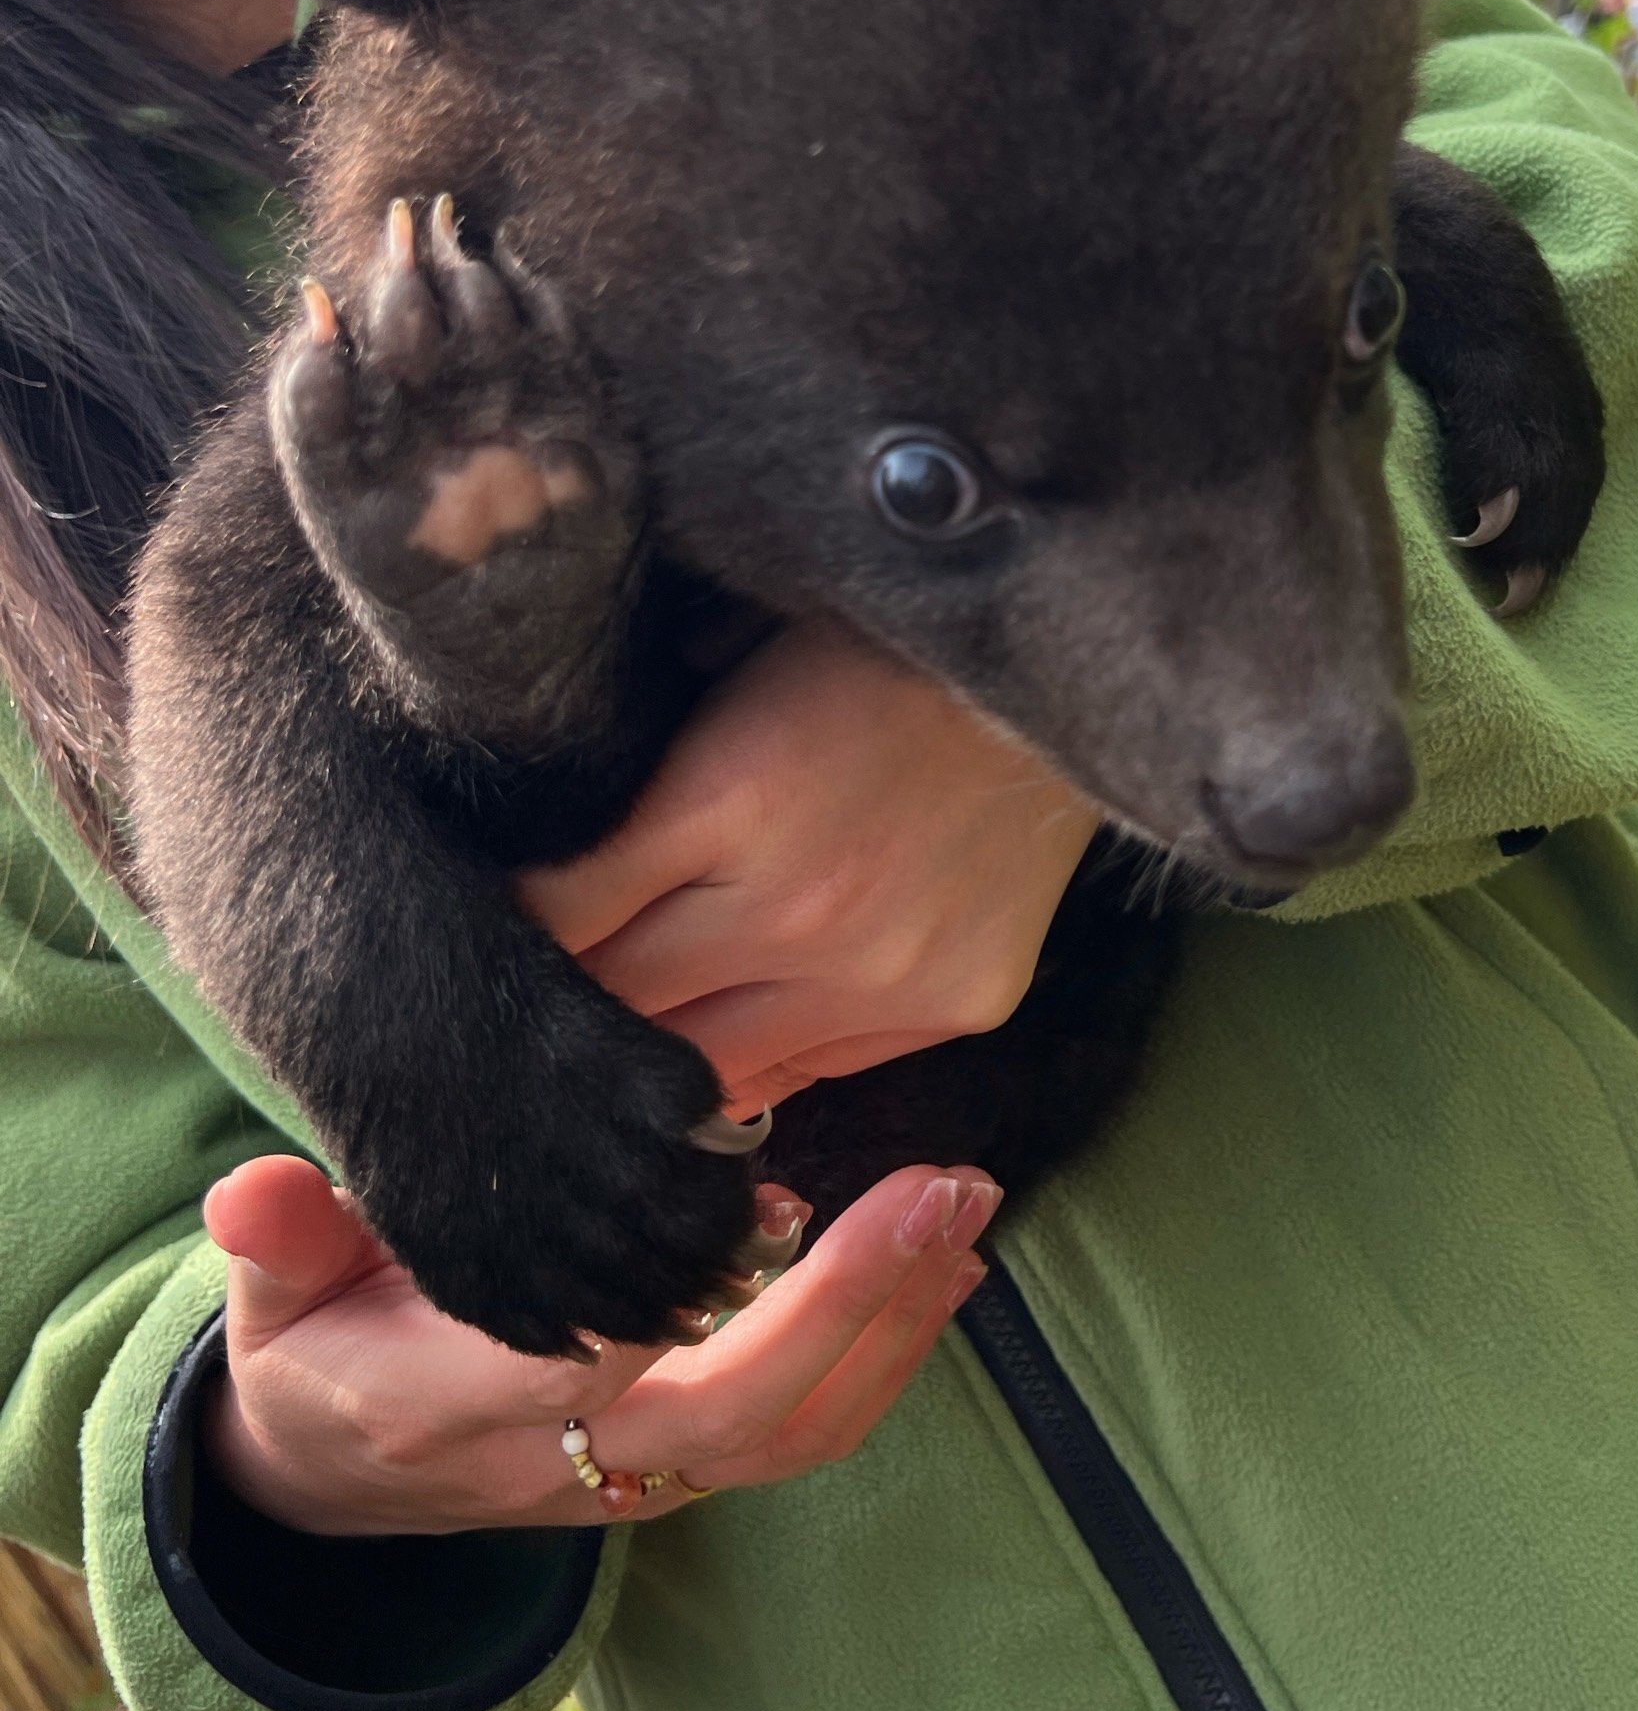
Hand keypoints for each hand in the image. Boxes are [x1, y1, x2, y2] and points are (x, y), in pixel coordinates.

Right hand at [202, 1153, 1000, 1536]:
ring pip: (793, 1433)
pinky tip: (950, 1267)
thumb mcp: (272, 1297)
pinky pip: (808, 1432)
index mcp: (452, 1404)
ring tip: (969, 1212)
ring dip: (898, 1326)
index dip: (677, 1300)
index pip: (578, 1364)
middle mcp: (563, 1459)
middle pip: (730, 1407)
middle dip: (847, 1304)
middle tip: (937, 1189)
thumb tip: (248, 1188)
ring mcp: (639, 1473)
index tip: (764, 1194)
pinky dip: (891, 1354)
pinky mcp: (690, 1465)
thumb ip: (280, 1240)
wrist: (343, 1479)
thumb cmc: (318, 1352)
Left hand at [518, 618, 1097, 1119]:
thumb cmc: (881, 638)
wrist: (1067, 653)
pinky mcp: (952, 1003)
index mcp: (726, 799)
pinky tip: (742, 1013)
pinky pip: (813, 1071)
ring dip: (663, 1043)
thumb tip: (542, 828)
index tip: (497, 924)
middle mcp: (797, 908)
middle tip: (553, 986)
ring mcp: (882, 971)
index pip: (559, 915)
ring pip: (710, 1067)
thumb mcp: (733, 664)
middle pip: (622, 1005)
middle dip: (577, 994)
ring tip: (640, 1021)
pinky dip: (762, 1050)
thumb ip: (645, 763)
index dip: (515, 927)